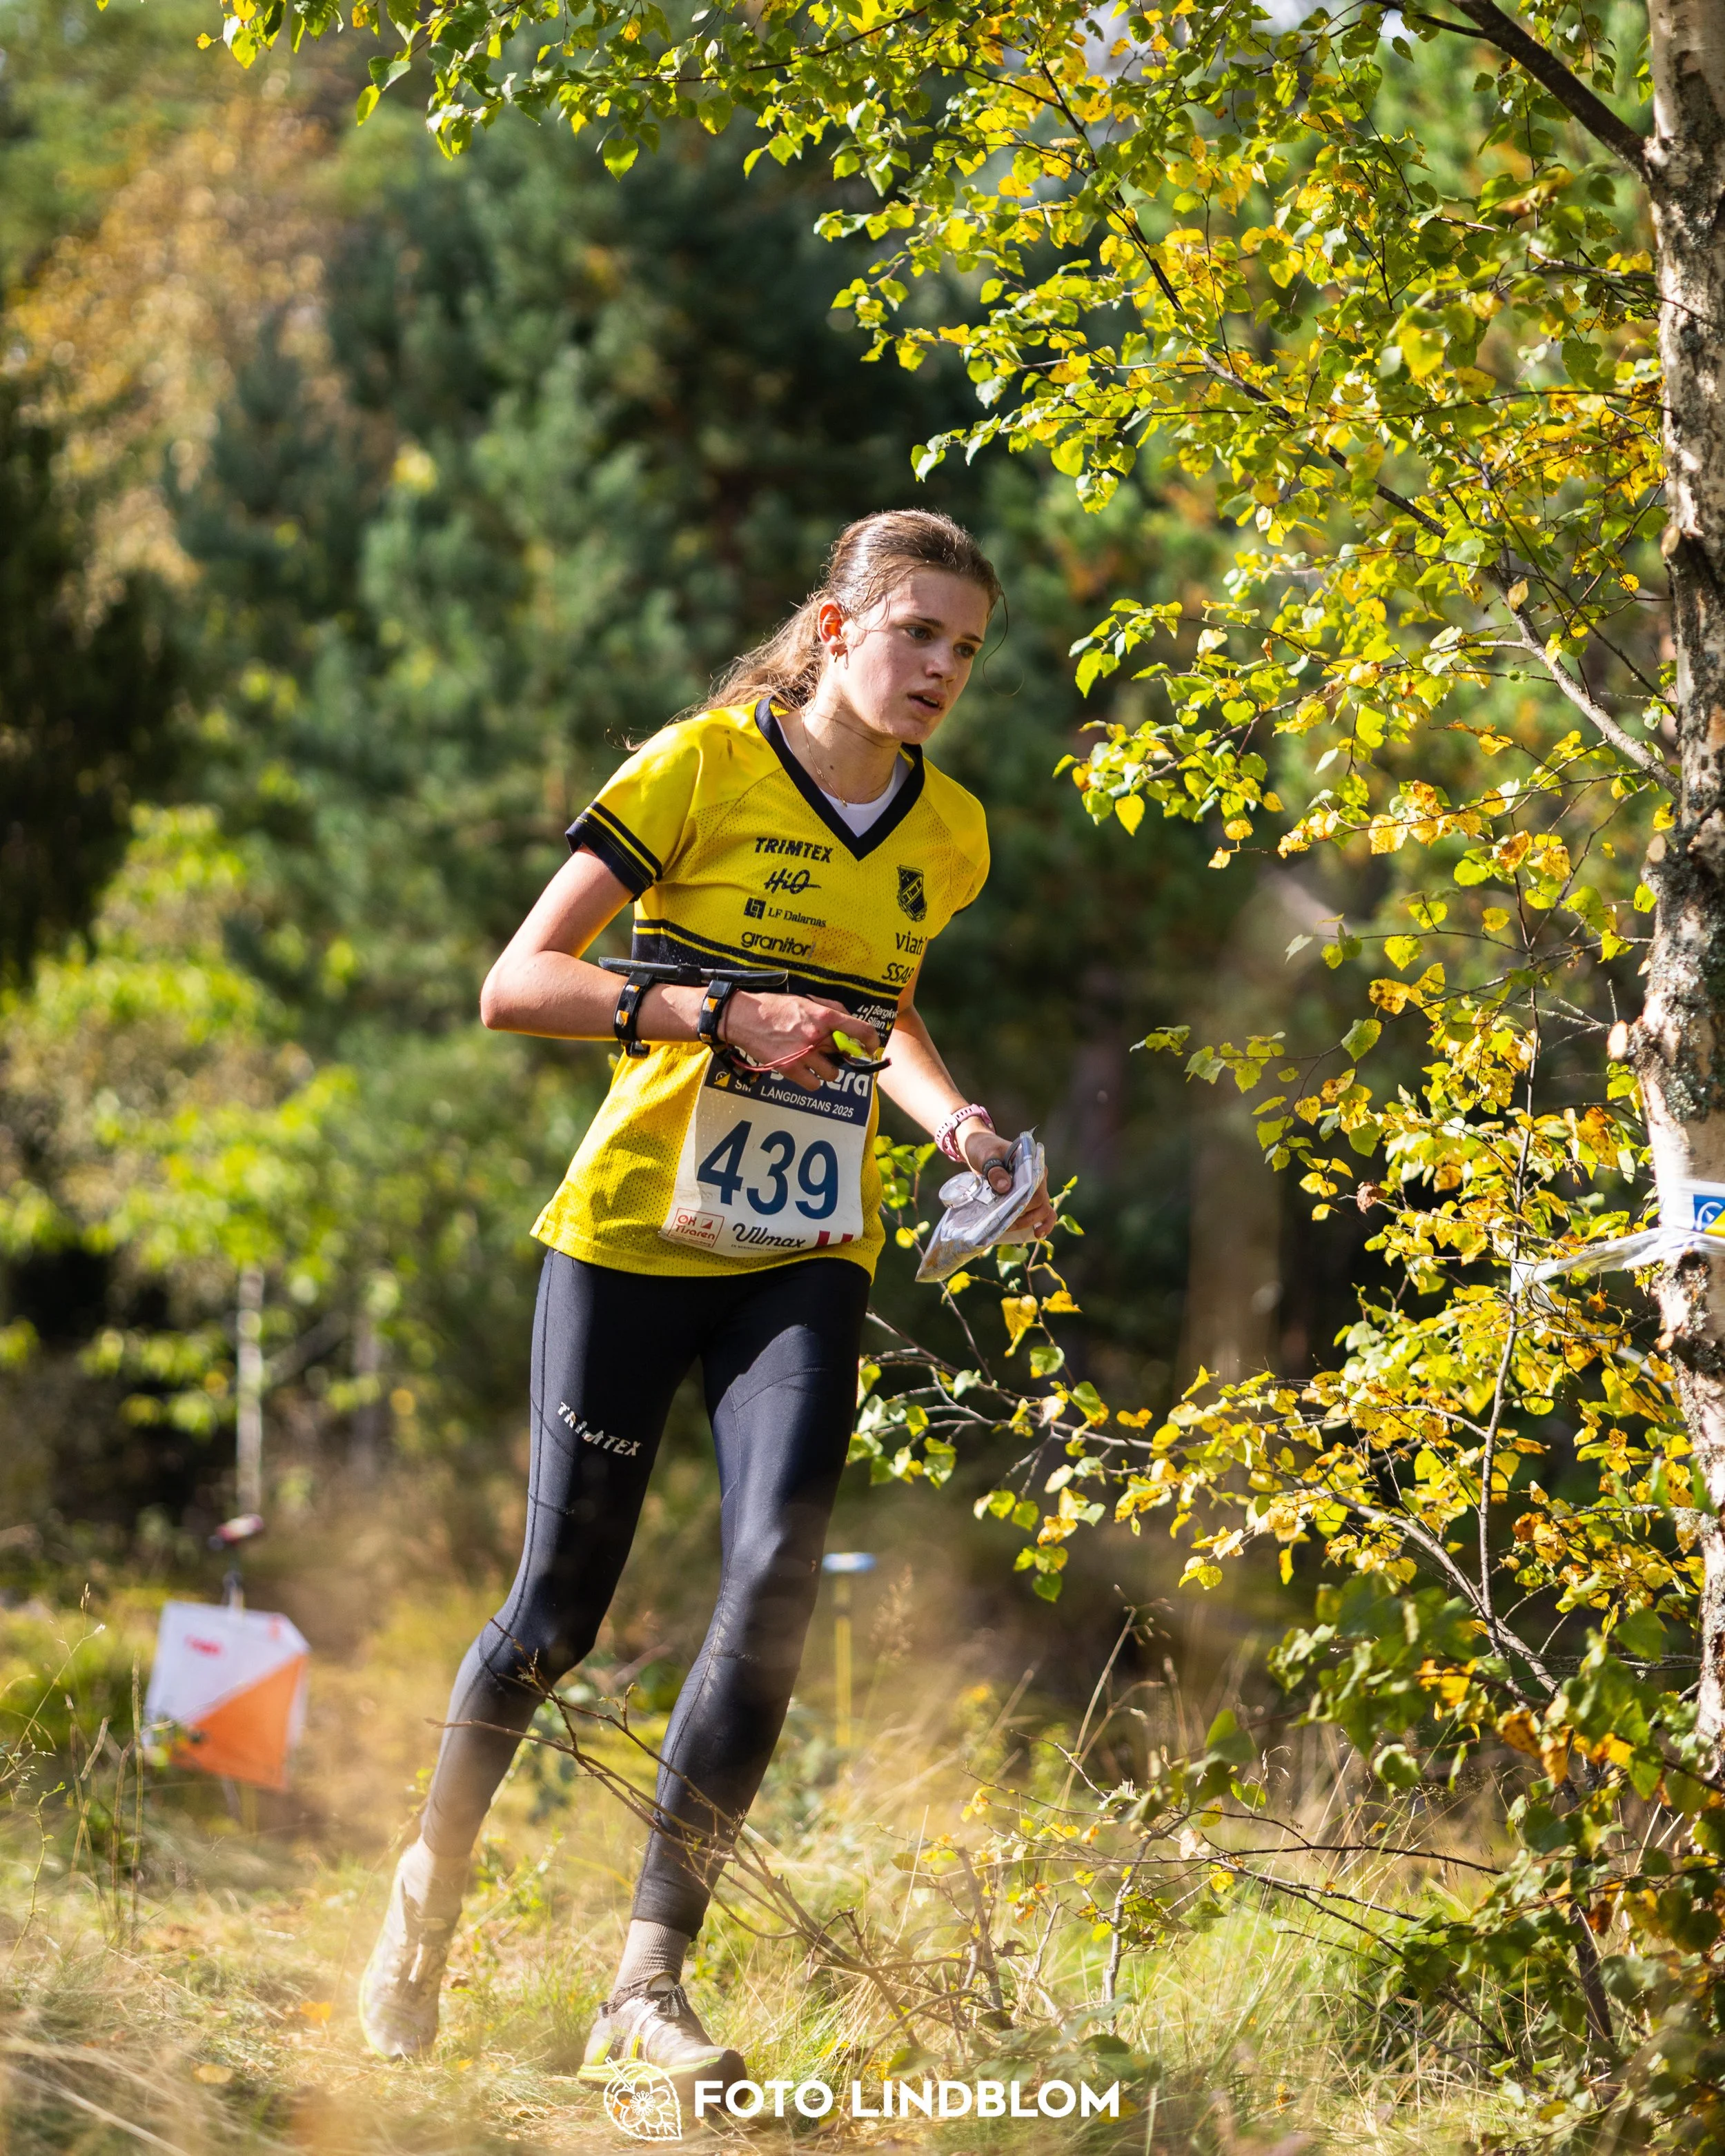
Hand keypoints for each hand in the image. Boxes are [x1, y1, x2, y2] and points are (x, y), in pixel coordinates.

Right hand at [722, 993, 880, 1091]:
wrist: (745, 1018)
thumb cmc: (776, 1007)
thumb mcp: (806, 999)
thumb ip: (831, 1009)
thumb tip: (851, 1022)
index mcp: (824, 1017)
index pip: (861, 1030)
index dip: (871, 1041)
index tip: (870, 1047)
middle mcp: (816, 1037)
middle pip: (845, 1056)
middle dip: (840, 1054)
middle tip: (830, 1051)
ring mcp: (803, 1055)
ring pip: (832, 1074)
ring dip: (827, 1069)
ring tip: (815, 1061)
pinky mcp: (790, 1069)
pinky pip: (814, 1085)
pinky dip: (812, 1080)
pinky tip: (804, 1070)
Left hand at [961, 1125, 1057, 1239]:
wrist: (981, 1150)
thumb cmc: (985, 1150)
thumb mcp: (986, 1155)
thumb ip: (994, 1169)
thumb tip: (1005, 1187)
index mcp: (1032, 1164)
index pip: (1036, 1187)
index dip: (1026, 1201)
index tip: (1011, 1209)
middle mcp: (1038, 1177)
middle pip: (1040, 1201)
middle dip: (1024, 1215)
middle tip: (1003, 1221)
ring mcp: (1035, 1188)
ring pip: (1043, 1209)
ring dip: (1030, 1222)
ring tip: (1013, 1228)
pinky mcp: (1029, 1198)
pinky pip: (1043, 1213)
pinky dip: (1043, 1225)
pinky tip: (1037, 1234)